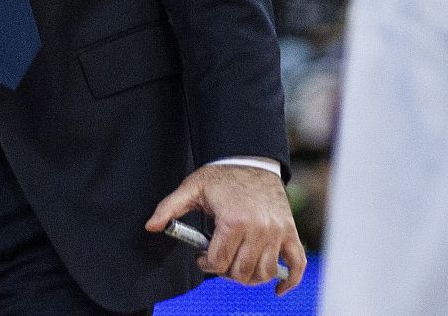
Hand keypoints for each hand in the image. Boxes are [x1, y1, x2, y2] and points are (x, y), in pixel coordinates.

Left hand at [147, 163, 305, 294]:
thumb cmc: (222, 175)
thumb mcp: (193, 187)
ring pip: (264, 272)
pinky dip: (289, 280)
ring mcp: (276, 231)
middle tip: (220, 259)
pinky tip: (278, 289)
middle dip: (226, 271)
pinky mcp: (289, 231)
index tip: (203, 256)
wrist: (252, 159)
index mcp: (233, 221)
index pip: (219, 262)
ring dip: (250, 276)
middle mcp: (258, 229)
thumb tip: (151, 226)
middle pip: (241, 272)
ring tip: (239, 265)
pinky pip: (296, 263)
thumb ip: (170, 208)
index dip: (206, 264)